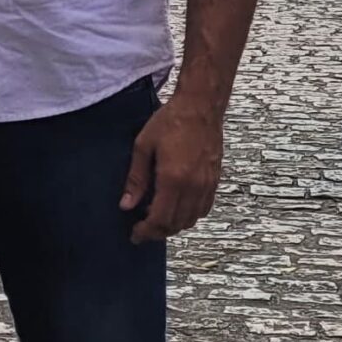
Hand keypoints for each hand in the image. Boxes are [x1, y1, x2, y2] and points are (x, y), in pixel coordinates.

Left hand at [120, 94, 222, 244]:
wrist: (200, 106)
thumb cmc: (171, 121)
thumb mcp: (143, 146)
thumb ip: (136, 179)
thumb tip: (126, 205)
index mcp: (173, 179)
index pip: (160, 219)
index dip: (146, 232)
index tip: (135, 234)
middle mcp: (193, 187)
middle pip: (175, 224)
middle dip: (157, 232)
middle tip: (143, 229)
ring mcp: (207, 185)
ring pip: (191, 220)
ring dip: (173, 225)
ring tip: (157, 218)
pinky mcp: (215, 181)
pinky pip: (203, 209)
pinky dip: (189, 215)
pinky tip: (177, 207)